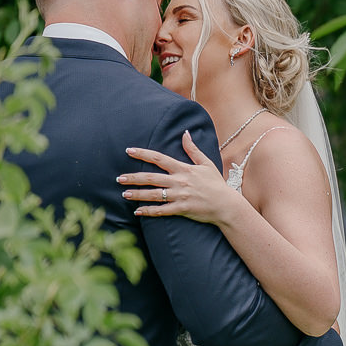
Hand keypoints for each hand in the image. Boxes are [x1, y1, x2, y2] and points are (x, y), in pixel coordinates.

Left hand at [120, 132, 244, 224]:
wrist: (226, 205)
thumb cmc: (216, 184)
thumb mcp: (206, 163)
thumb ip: (193, 149)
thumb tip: (185, 133)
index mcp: (184, 169)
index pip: (159, 158)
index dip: (143, 154)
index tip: (129, 151)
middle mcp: (180, 181)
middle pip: (152, 178)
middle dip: (133, 177)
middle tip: (119, 178)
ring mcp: (180, 196)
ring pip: (154, 194)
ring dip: (137, 194)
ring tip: (124, 193)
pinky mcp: (182, 209)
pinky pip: (162, 211)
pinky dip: (149, 211)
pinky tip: (137, 212)